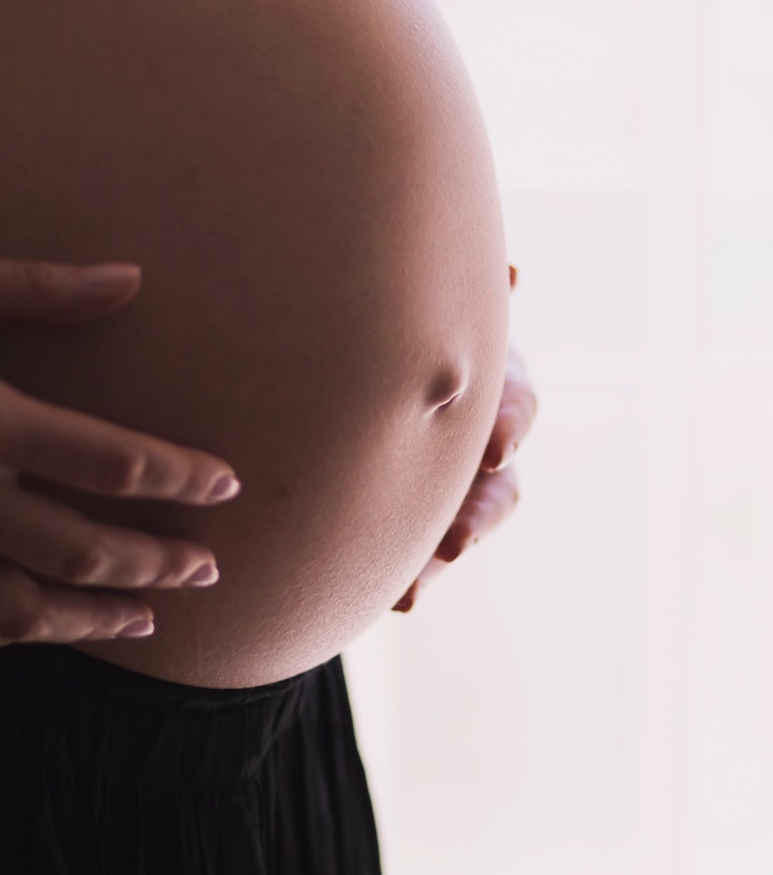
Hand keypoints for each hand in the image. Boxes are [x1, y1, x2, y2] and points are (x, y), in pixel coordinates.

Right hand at [0, 246, 240, 647]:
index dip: (182, 478)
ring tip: (147, 619)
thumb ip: (38, 287)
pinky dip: (4, 636)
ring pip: (25, 608)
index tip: (225, 484)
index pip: (113, 464)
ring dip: (96, 617)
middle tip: (209, 569)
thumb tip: (130, 277)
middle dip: (160, 563)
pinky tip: (36, 632)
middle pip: (85, 550)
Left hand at [392, 264, 536, 612]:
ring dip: (441, 558)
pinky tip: (399, 600)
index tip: (495, 449)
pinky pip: (423, 555)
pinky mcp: (427, 518)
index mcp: (487, 376)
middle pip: (498, 482)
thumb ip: (459, 306)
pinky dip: (414, 579)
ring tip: (413, 591)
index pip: (514, 400)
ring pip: (464, 528)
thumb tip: (516, 274)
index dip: (509, 424)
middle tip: (455, 541)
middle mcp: (482, 433)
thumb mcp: (422, 310)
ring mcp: (457, 482)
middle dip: (478, 512)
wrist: (358, 361)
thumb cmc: (395, 319)